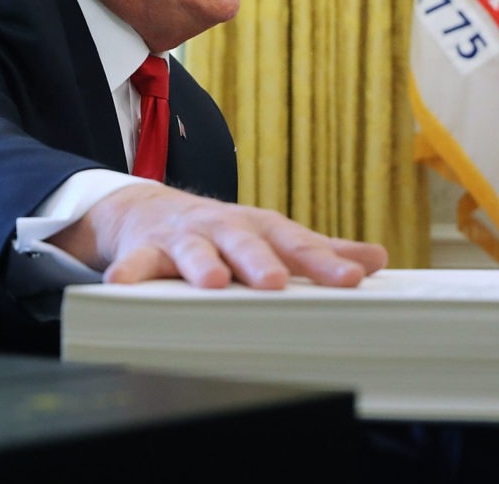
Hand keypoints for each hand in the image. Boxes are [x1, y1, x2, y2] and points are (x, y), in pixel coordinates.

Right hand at [48, 183, 387, 288]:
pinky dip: (129, 273)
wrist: (151, 210)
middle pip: (245, 243)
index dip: (325, 263)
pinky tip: (122, 287)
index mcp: (262, 229)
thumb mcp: (272, 237)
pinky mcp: (146, 250)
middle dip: (259, 261)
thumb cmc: (225, 232)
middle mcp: (226, 229)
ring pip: (194, 250)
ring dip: (202, 264)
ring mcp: (185, 238)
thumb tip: (376, 259)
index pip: (298, 245)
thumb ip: (320, 251)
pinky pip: (136, 263)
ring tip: (212, 282)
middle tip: (275, 281)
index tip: (352, 280)